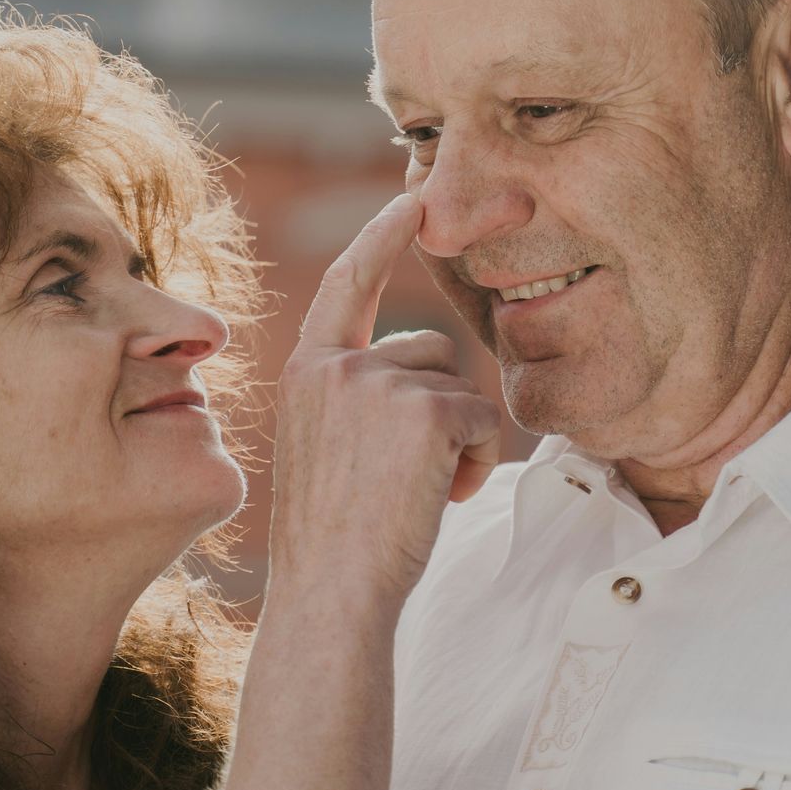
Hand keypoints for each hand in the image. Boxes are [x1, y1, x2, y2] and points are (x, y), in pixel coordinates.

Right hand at [269, 194, 500, 599]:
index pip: (350, 281)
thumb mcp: (323, 447)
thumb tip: (423, 365)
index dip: (383, 236)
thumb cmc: (333, 538)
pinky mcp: (424, 412)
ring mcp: (377, 384)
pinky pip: (484, 418)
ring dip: (462, 438)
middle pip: (430, 348)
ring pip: (461, 385)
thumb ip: (355, 395)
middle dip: (442, 408)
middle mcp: (335, 365)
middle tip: (413, 477)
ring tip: (425, 491)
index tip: (411, 198)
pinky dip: (479, 461)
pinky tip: (445, 497)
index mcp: (306, 369)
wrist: (331, 591)